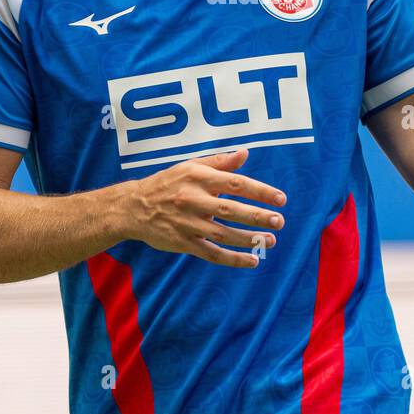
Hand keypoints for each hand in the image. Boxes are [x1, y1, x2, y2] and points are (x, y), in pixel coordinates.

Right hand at [116, 149, 285, 267]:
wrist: (133, 207)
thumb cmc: (167, 183)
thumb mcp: (190, 166)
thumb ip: (219, 162)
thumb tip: (245, 153)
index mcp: (197, 177)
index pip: (235, 183)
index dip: (260, 191)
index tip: (280, 199)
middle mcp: (192, 199)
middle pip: (230, 209)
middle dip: (257, 216)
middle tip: (279, 221)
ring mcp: (187, 223)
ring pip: (223, 234)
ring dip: (249, 238)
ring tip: (271, 240)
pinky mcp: (183, 243)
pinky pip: (212, 253)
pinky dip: (233, 259)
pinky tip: (252, 260)